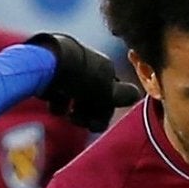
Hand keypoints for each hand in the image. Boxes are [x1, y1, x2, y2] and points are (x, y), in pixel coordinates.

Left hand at [25, 33, 140, 132]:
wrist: (49, 62)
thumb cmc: (83, 78)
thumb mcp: (107, 91)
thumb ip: (123, 95)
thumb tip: (138, 94)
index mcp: (106, 68)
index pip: (113, 96)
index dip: (105, 113)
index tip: (94, 125)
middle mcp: (90, 67)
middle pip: (93, 99)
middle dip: (87, 114)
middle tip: (76, 119)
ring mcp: (71, 70)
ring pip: (76, 98)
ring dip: (72, 111)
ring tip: (65, 113)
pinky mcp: (52, 74)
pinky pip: (58, 93)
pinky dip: (58, 102)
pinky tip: (53, 104)